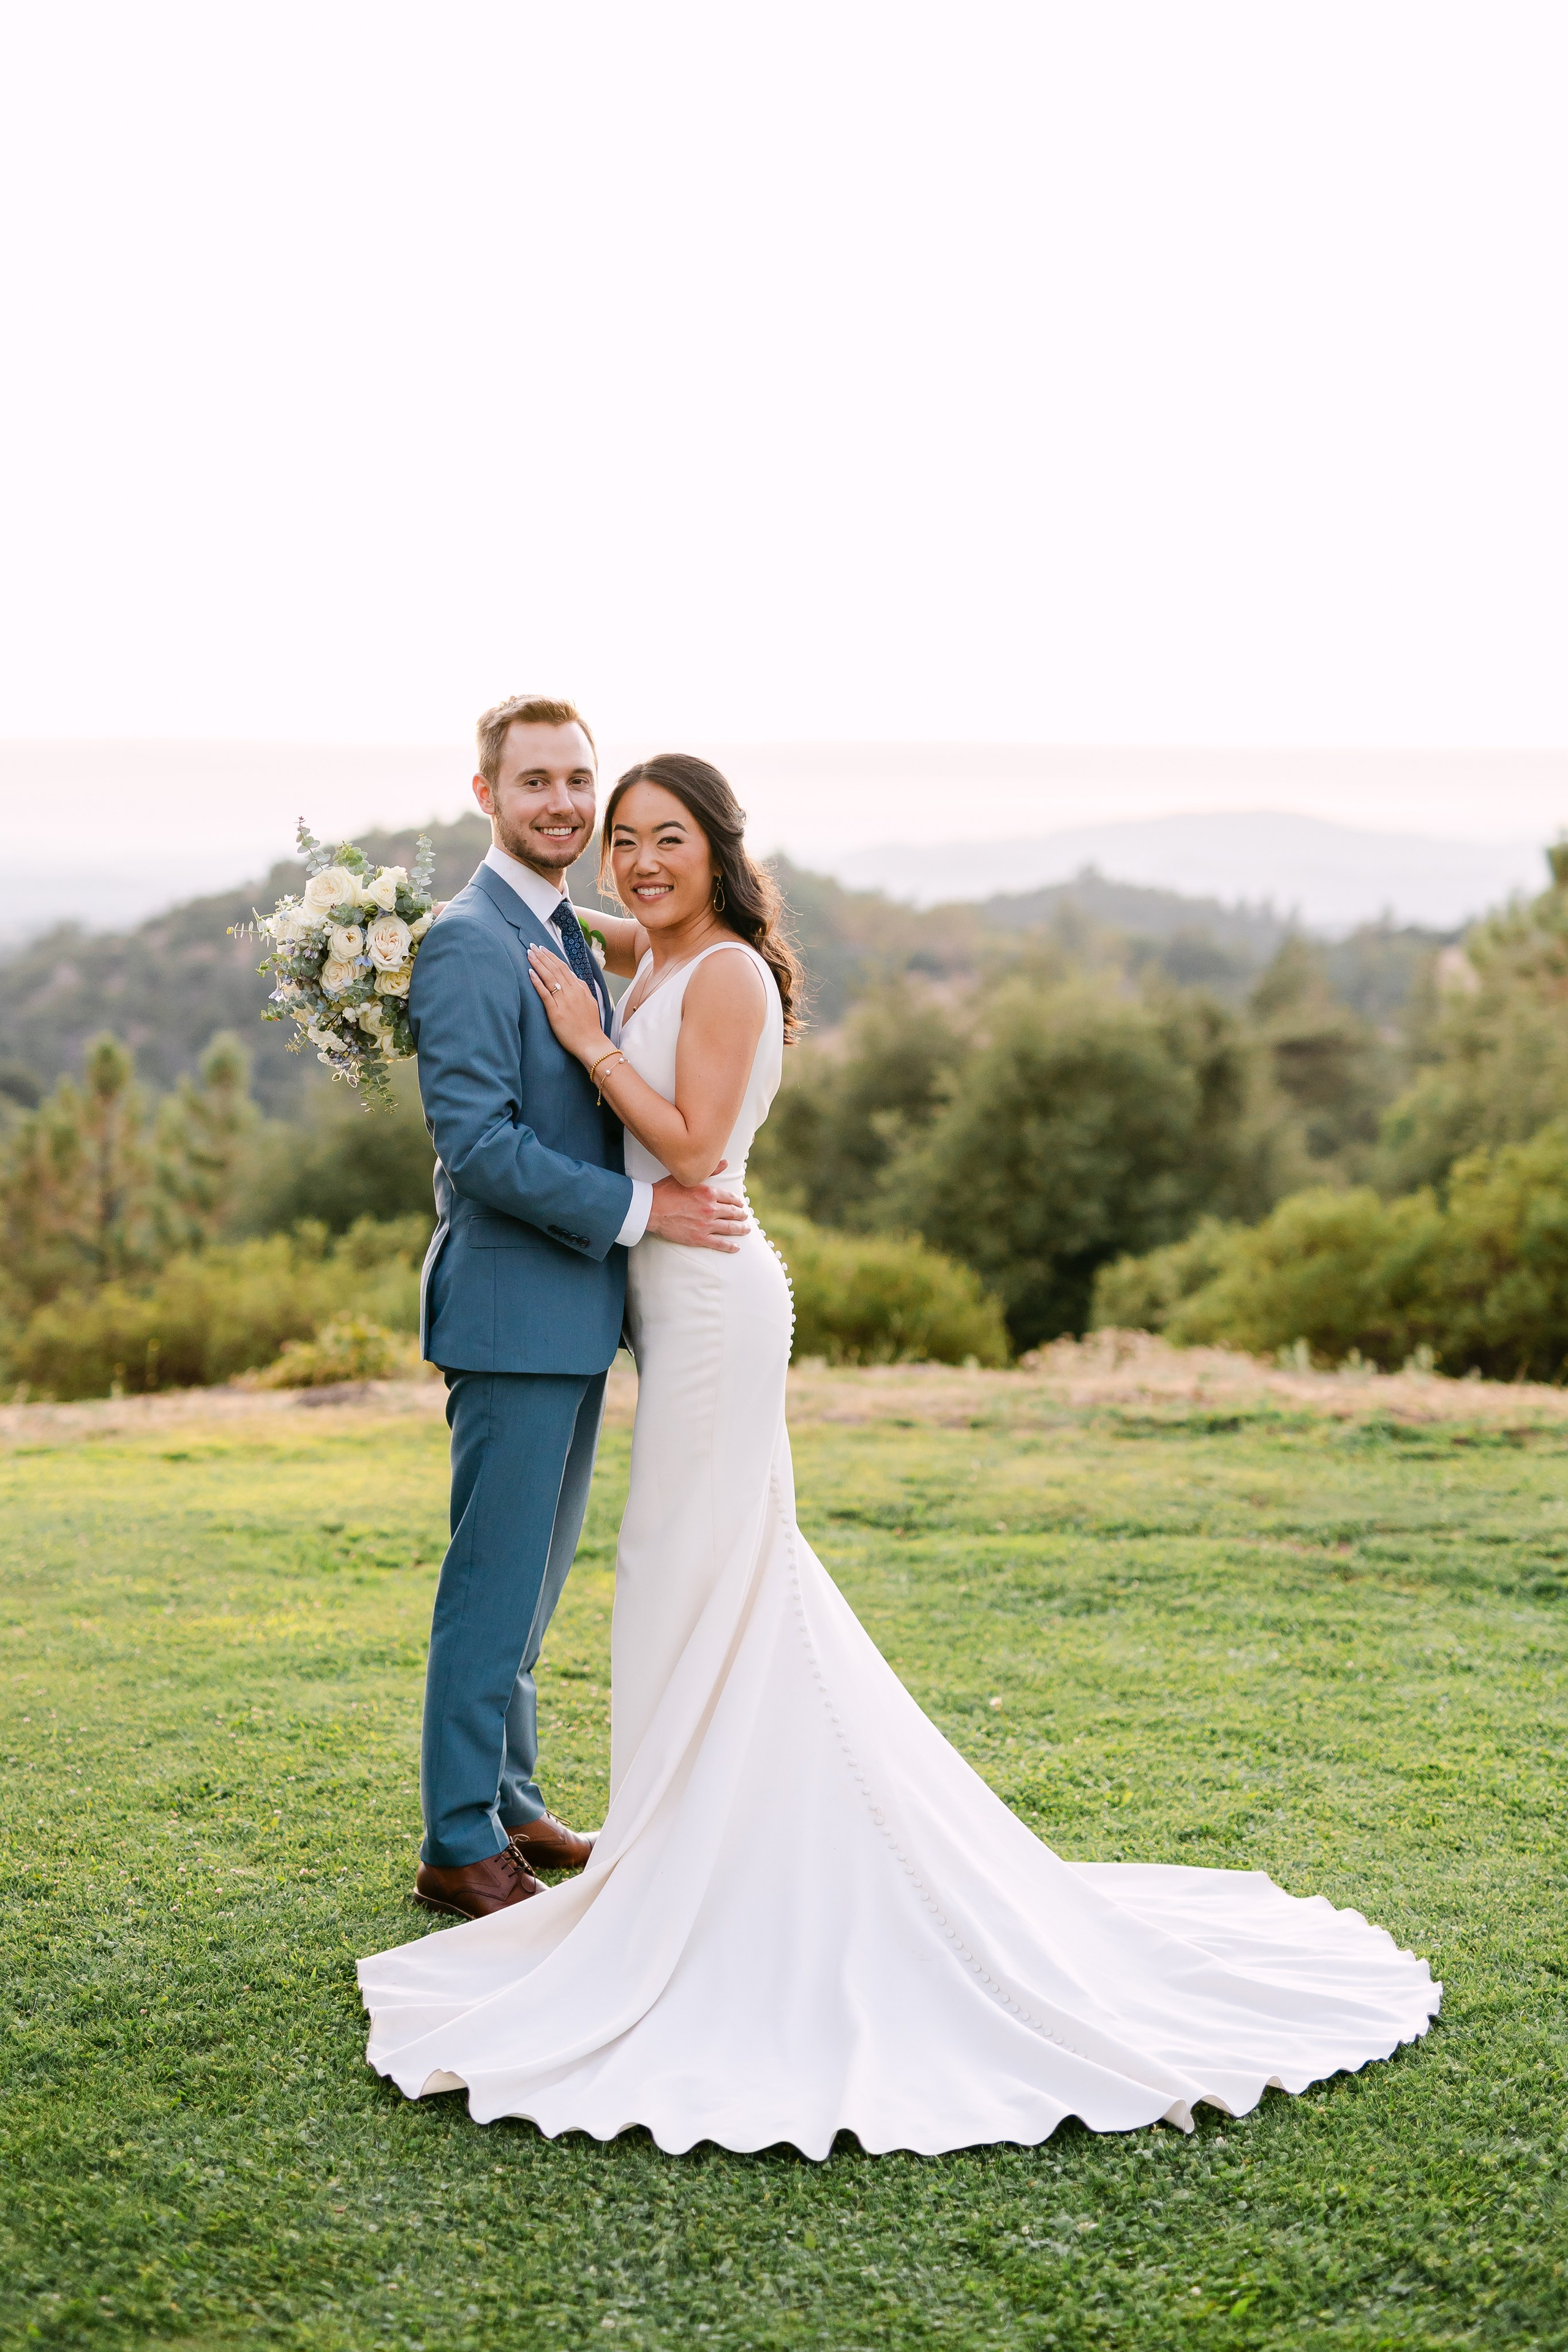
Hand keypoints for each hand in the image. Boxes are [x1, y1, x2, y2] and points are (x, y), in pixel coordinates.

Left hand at [527, 943, 604, 1062]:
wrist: (591, 1043)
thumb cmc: (589, 1025)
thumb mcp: (590, 1002)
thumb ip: (582, 988)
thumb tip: (574, 978)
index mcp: (579, 989)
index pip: (564, 968)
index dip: (552, 957)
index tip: (542, 949)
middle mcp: (572, 992)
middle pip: (555, 969)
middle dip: (543, 956)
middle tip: (532, 946)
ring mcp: (563, 1001)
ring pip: (550, 978)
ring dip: (539, 964)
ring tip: (529, 954)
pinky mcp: (555, 1012)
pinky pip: (545, 994)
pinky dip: (537, 982)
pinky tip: (530, 972)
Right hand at [646, 1170, 750, 1252]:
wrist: (651, 1209)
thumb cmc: (665, 1191)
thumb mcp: (688, 1178)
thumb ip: (710, 1171)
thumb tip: (725, 1163)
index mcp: (709, 1193)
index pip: (729, 1198)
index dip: (736, 1201)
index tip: (740, 1204)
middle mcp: (711, 1209)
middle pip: (732, 1213)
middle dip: (741, 1215)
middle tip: (745, 1216)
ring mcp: (706, 1225)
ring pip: (729, 1228)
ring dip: (740, 1229)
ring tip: (745, 1229)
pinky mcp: (699, 1238)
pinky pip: (719, 1243)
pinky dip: (730, 1246)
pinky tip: (736, 1247)